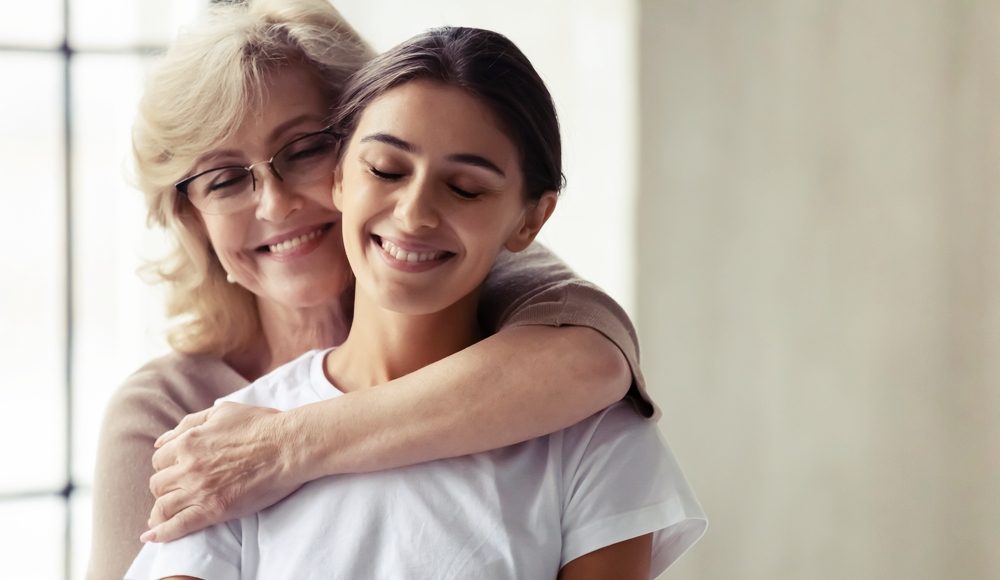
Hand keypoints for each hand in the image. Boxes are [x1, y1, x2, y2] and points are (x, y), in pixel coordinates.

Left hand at [142, 402, 300, 542]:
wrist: (288, 446)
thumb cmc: (261, 425)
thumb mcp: (222, 412)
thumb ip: (189, 423)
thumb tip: (161, 441)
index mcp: (189, 442)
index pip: (160, 460)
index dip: (168, 466)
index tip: (178, 471)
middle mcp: (188, 466)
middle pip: (158, 484)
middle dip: (166, 487)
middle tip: (180, 489)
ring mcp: (199, 490)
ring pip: (163, 505)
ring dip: (163, 509)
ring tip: (166, 514)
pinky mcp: (213, 510)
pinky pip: (178, 526)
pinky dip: (162, 533)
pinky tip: (152, 537)